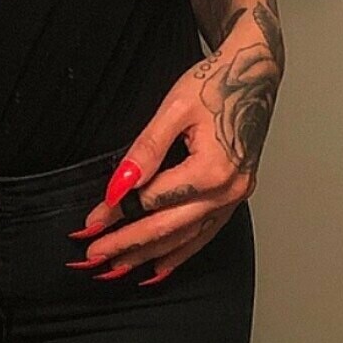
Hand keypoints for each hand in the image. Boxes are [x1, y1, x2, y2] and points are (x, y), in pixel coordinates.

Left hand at [67, 24, 283, 283]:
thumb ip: (146, 150)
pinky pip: (206, 232)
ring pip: (187, 237)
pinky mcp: (236, 195)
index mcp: (212, 169)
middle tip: (94, 257)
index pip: (153, 201)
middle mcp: (228, 190)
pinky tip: (159, 267)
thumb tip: (119, 186)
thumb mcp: (173, 108)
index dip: (117, 214)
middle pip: (169, 227)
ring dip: (150, 255)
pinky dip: (181, 252)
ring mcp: (236, 196)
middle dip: (128, 245)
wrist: (255, 72)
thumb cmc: (214, 83)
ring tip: (117, 270)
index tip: (88, 224)